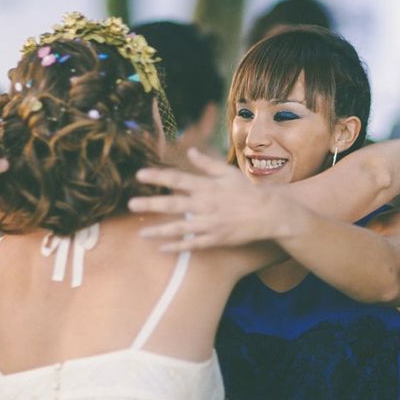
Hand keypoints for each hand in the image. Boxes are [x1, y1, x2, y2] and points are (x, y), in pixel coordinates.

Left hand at [128, 148, 300, 251]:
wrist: (268, 213)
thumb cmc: (247, 191)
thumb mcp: (228, 173)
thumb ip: (207, 163)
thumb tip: (190, 151)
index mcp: (207, 187)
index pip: (178, 180)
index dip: (158, 177)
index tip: (139, 175)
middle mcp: (205, 205)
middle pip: (173, 205)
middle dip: (151, 205)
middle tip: (131, 205)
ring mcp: (210, 224)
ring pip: (179, 228)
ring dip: (159, 231)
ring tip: (141, 233)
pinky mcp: (215, 239)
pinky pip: (193, 244)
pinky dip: (178, 247)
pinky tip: (163, 248)